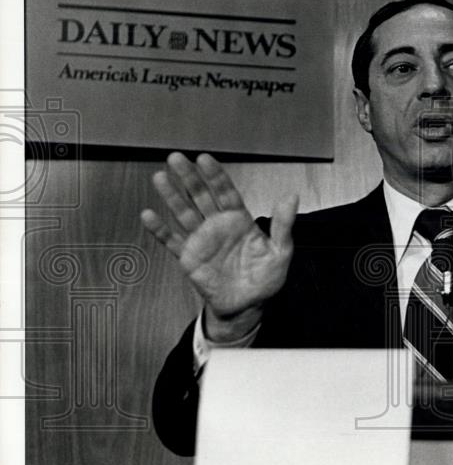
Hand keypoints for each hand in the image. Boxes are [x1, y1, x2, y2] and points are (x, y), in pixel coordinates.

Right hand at [140, 152, 297, 341]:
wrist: (248, 306)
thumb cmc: (266, 279)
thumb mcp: (280, 251)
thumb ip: (283, 225)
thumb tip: (291, 197)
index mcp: (240, 221)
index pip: (226, 192)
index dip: (215, 176)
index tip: (204, 159)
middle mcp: (218, 226)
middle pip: (201, 196)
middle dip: (189, 177)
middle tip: (176, 158)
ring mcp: (202, 240)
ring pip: (184, 213)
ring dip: (172, 196)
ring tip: (160, 178)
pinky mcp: (189, 258)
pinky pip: (172, 241)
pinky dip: (160, 229)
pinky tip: (148, 215)